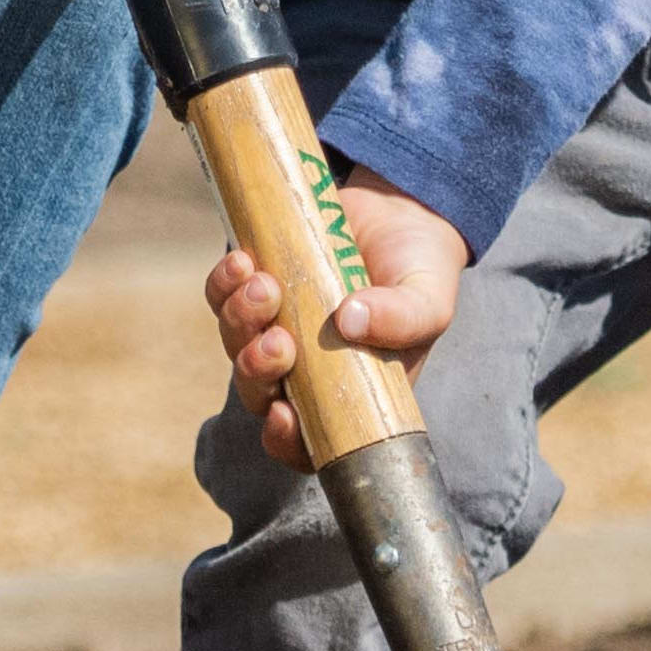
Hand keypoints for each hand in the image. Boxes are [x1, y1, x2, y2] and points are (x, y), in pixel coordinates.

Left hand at [211, 169, 471, 466]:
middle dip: (258, 373)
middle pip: (259, 393)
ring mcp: (279, 325)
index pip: (307, 441)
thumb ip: (403, 318)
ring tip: (264, 285)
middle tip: (280, 342)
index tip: (283, 415)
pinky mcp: (258, 283)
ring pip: (236, 344)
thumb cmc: (420, 270)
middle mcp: (306, 366)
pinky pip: (223, 296)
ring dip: (240, 322)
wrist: (400, 209)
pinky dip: (224, 285)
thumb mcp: (428, 300)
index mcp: (348, 390)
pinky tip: (243, 263)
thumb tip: (349, 323)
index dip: (285, 441)